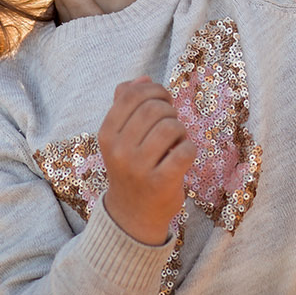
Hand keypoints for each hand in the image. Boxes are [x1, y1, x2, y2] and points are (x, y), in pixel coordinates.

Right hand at [97, 77, 194, 244]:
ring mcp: (139, 168)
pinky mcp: (161, 183)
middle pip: (153, 109)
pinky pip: (185, 151)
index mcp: (107, 134)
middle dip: (169, 109)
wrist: (132, 215)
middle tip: (172, 122)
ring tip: (176, 141)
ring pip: (171, 127)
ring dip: (180, 130)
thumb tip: (143, 78)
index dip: (154, 90)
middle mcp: (119, 151)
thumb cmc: (130, 167)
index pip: (132, 95)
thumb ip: (126, 105)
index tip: (164, 99)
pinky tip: (182, 155)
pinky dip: (189, 148)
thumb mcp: (119, 137)